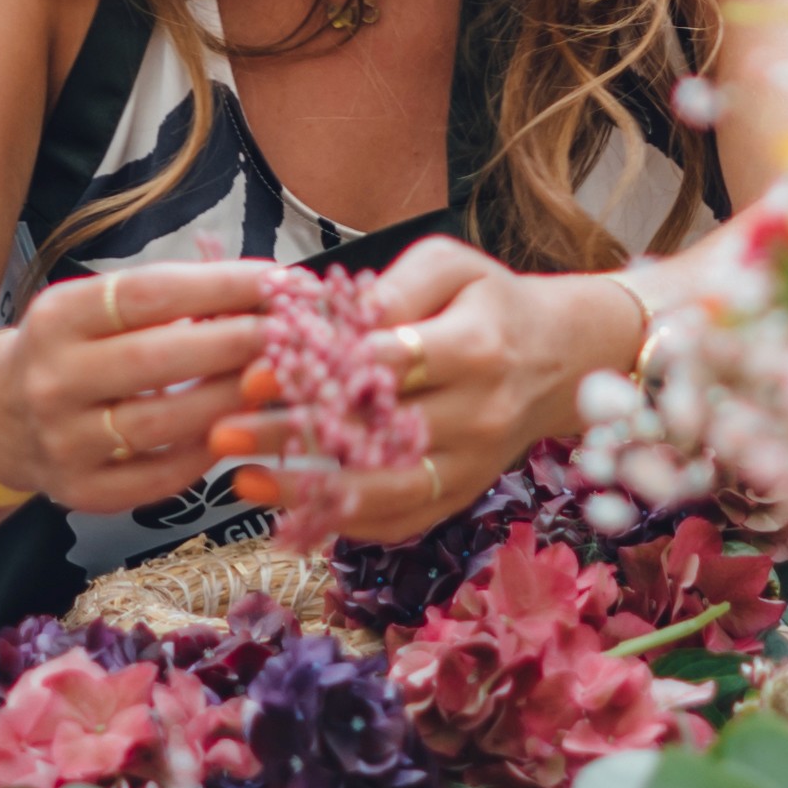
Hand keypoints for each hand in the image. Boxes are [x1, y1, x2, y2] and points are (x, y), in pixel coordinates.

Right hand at [0, 261, 272, 516]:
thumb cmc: (69, 351)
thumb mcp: (94, 309)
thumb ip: (167, 302)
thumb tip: (262, 290)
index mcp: (59, 318)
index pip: (150, 294)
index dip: (220, 286)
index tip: (277, 280)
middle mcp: (54, 379)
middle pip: (160, 359)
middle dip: (237, 343)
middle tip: (295, 333)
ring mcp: (64, 441)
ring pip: (165, 423)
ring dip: (231, 400)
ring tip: (277, 380)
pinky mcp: (81, 491)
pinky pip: (160, 477)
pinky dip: (206, 453)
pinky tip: (238, 431)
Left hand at [222, 239, 633, 544]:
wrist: (562, 359)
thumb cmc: (492, 302)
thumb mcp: (452, 266)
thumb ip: (396, 286)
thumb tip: (335, 318)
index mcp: (474, 348)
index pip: (386, 366)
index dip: (316, 372)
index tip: (253, 374)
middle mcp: (478, 415)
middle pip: (377, 435)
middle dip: (293, 438)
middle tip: (225, 434)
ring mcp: (472, 465)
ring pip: (388, 491)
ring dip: (310, 493)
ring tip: (246, 482)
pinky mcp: (463, 494)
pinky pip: (403, 519)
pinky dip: (345, 521)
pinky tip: (291, 507)